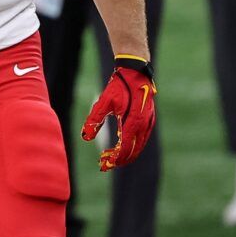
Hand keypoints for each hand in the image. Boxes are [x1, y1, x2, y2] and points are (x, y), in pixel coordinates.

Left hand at [81, 57, 156, 171]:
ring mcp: (148, 123)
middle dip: (119, 160)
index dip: (114, 159)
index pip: (124, 148)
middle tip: (104, 164)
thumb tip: (85, 137)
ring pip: (138, 146)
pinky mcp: (149, 120)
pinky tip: (121, 145)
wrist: (135, 72)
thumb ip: (94, 120)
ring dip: (125, 154)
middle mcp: (143, 125)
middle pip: (133, 151)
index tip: (103, 164)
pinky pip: (142, 139)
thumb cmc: (119, 86)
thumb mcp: (104, 102)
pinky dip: (132, 146)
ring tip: (110, 156)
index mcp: (133, 122)